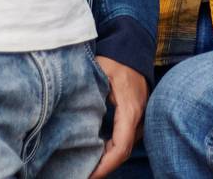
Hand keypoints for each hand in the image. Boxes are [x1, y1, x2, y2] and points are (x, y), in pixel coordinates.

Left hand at [89, 56, 147, 178]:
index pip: (121, 147)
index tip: (89, 176)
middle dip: (104, 167)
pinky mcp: (136, 115)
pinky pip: (126, 138)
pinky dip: (112, 149)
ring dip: (108, 159)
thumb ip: (88, 95)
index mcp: (130, 110)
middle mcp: (139, 117)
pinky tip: (97, 152)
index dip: (105, 166)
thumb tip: (71, 115)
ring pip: (125, 146)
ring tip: (87, 167)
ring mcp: (140, 117)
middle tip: (82, 175)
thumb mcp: (98, 74)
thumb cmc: (114, 59)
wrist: (132, 46)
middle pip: (123, 152)